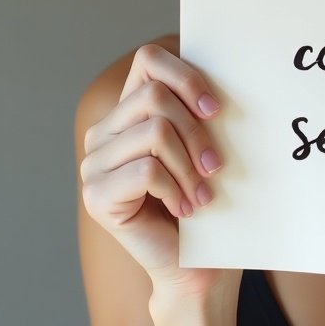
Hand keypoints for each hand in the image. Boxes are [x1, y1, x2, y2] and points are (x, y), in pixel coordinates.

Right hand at [80, 43, 231, 299]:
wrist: (198, 265)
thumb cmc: (208, 201)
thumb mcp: (207, 144)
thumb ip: (200, 108)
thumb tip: (231, 67)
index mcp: (129, 110)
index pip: (148, 60)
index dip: (186, 76)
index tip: (216, 110)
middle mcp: (104, 132)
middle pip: (154, 97)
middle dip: (196, 131)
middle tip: (216, 166)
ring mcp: (93, 164)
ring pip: (154, 131)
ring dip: (189, 164)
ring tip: (203, 192)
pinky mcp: (95, 196)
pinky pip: (146, 169)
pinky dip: (176, 188)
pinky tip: (186, 208)